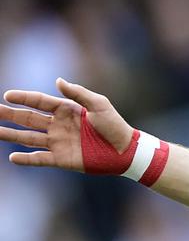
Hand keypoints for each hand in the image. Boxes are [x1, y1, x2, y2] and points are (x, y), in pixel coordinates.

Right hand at [0, 78, 134, 171]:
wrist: (126, 151)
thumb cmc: (115, 125)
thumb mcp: (99, 105)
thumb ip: (78, 93)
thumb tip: (57, 80)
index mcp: (66, 110)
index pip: (40, 102)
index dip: (24, 98)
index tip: (7, 95)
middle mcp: (58, 126)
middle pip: (28, 118)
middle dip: (10, 114)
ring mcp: (58, 142)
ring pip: (29, 138)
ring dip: (11, 135)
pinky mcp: (62, 159)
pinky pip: (40, 159)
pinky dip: (26, 159)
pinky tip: (12, 157)